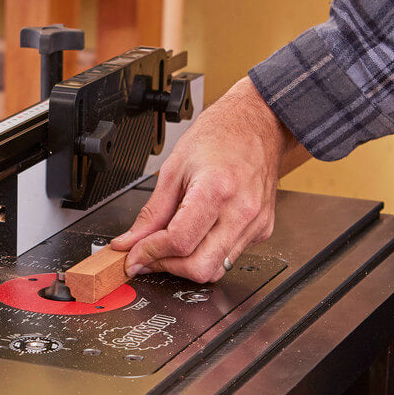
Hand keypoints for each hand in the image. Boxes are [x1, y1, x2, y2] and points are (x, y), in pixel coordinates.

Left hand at [111, 77, 308, 281]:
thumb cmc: (219, 136)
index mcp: (217, 190)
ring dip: (187, 264)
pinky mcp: (262, 230)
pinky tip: (198, 234)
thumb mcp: (174, 168)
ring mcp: (255, 223)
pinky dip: (207, 254)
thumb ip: (151, 212)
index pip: (179, 242)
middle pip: (200, 267)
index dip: (150, 254)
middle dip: (168, 267)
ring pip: (216, 270)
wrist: (258, 124)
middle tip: (150, 256)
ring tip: (171, 245)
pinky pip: (229, 257)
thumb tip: (130, 241)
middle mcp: (241, 211)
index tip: (135, 256)